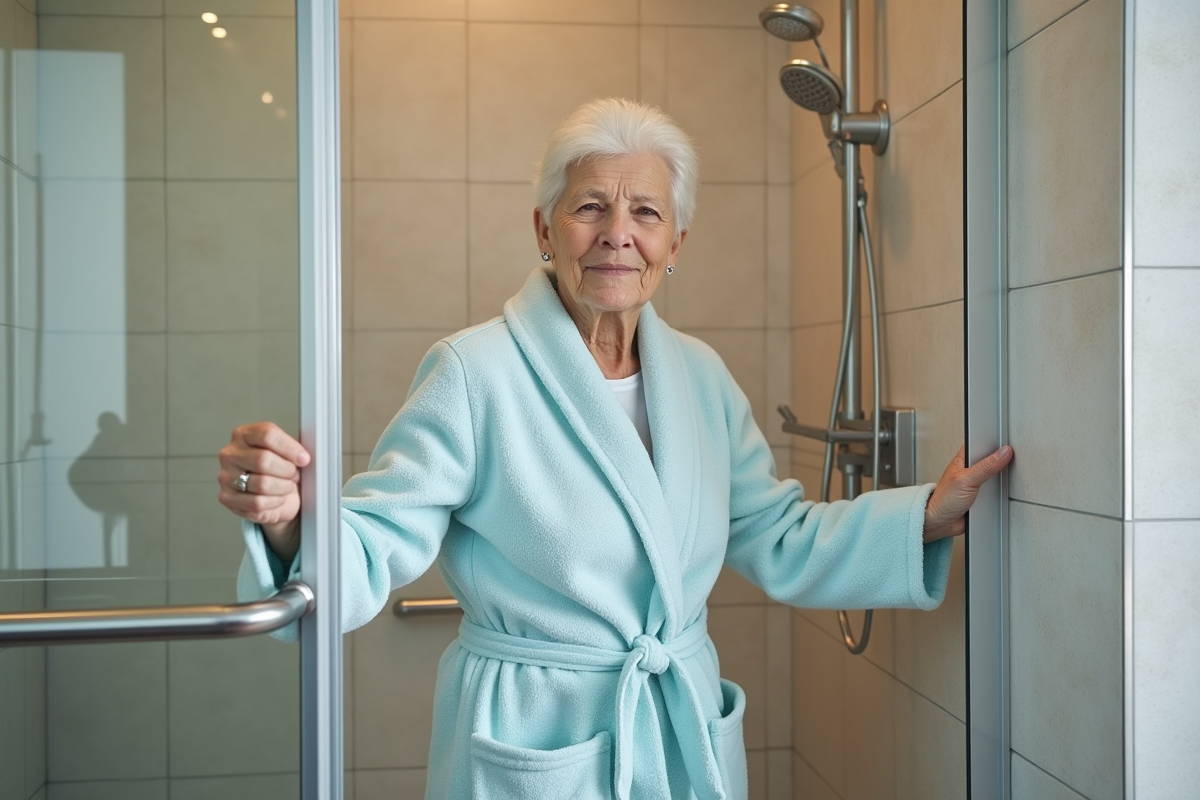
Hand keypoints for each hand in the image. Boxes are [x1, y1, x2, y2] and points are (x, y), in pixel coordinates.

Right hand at [218, 422, 310, 559]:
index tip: (304, 459)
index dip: (290, 448)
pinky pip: (257, 503)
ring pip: (262, 483)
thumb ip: (294, 449)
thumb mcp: (287, 454)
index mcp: (244, 435)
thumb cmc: (280, 472)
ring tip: (286, 486)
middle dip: (287, 470)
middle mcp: (230, 454)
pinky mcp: (227, 498)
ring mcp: (226, 476)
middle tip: (294, 475)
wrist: (273, 497)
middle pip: (263, 460)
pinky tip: (277, 498)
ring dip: (282, 488)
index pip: (267, 435)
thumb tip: (304, 455)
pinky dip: (274, 502)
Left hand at [922, 445, 1013, 542]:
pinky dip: (1000, 493)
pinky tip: (1002, 494)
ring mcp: (978, 482)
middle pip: (993, 459)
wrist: (941, 523)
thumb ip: (986, 466)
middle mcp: (971, 469)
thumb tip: (1003, 453)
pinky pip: (997, 491)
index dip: (995, 442)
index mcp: (964, 458)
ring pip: (997, 476)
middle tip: (1012, 462)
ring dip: (1002, 480)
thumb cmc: (944, 500)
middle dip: (1002, 461)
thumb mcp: (966, 480)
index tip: (1009, 444)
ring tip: (1007, 480)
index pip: (982, 443)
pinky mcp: (983, 495)